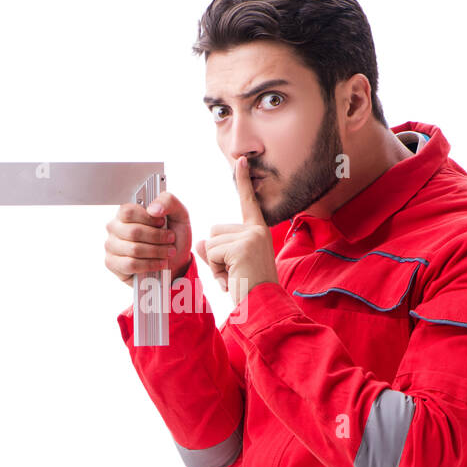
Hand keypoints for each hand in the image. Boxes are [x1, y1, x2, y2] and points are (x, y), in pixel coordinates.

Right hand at [103, 191, 192, 284]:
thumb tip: (152, 209)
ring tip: (168, 252)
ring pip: (134, 250)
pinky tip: (159, 263)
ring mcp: (112, 246)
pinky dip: (149, 265)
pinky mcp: (113, 263)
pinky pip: (130, 265)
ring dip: (157, 252)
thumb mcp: (178, 214)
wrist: (177, 261)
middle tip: (170, 240)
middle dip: (157, 238)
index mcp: (127, 212)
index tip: (162, 223)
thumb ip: (168, 202)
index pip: (128, 211)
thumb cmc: (174, 235)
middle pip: (133, 232)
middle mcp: (115, 227)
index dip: (147, 219)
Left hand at [195, 155, 279, 305]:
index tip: (241, 160)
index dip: (242, 181)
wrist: (265, 307)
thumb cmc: (251, 291)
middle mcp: (256, 230)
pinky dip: (216, 270)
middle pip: (214, 231)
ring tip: (233, 277)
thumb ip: (217, 251)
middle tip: (234, 273)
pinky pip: (212, 253)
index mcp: (258, 232)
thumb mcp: (231, 266)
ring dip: (215, 264)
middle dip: (216, 255)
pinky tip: (232, 278)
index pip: (247, 202)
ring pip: (211, 243)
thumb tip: (201, 242)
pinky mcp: (242, 247)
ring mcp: (250, 237)